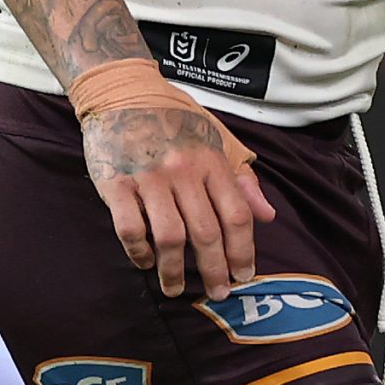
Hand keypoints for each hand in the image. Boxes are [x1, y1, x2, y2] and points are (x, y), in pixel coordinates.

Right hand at [82, 101, 276, 299]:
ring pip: (169, 237)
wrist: (123, 91)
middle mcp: (184, 171)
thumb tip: (268, 215)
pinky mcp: (116, 183)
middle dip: (215, 269)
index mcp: (213, 161)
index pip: (236, 214)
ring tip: (176, 289)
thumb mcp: (217, 138)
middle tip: (218, 293)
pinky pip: (129, 228)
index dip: (243, 250)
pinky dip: (138, 251)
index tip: (244, 276)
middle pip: (206, 232)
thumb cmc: (174, 117)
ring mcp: (149, 178)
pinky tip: (145, 262)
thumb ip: (242, 179)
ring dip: (174, 271)